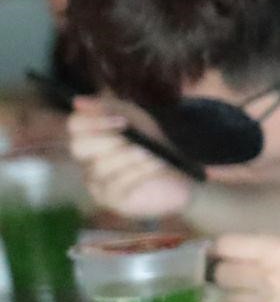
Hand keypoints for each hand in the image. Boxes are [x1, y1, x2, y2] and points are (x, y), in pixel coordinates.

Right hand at [68, 98, 194, 219]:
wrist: (181, 177)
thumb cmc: (156, 147)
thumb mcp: (139, 120)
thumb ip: (111, 107)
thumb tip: (78, 101)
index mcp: (92, 139)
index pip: (75, 126)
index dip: (95, 121)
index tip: (123, 122)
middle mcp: (87, 161)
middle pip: (79, 146)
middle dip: (111, 141)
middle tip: (136, 142)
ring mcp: (96, 182)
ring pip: (101, 165)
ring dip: (131, 157)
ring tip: (151, 154)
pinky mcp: (109, 200)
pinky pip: (116, 183)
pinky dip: (139, 172)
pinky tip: (154, 167)